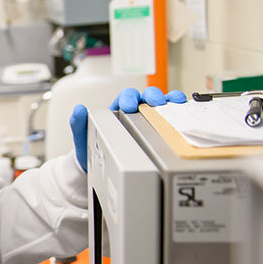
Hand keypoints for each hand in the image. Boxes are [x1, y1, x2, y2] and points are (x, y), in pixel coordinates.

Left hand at [71, 88, 187, 170]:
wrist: (96, 166)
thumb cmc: (90, 147)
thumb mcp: (82, 136)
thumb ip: (78, 122)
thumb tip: (78, 109)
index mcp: (117, 109)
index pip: (126, 97)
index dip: (129, 98)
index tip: (129, 107)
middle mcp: (134, 112)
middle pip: (146, 97)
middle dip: (152, 97)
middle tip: (156, 104)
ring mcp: (146, 121)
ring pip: (161, 105)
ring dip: (170, 101)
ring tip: (177, 103)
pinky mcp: (156, 131)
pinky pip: (168, 119)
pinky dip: (177, 114)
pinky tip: (184, 115)